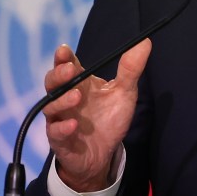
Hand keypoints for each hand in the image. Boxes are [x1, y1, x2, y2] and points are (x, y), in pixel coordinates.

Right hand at [41, 39, 150, 192]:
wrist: (103, 154)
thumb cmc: (109, 119)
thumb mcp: (124, 93)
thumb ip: (131, 69)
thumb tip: (145, 41)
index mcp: (79, 84)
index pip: (66, 66)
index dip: (63, 58)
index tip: (64, 50)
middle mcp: (65, 99)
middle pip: (52, 83)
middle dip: (58, 75)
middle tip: (70, 70)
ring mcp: (60, 119)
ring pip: (51, 106)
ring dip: (62, 101)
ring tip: (76, 96)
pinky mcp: (60, 139)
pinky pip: (55, 132)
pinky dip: (63, 128)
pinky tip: (73, 125)